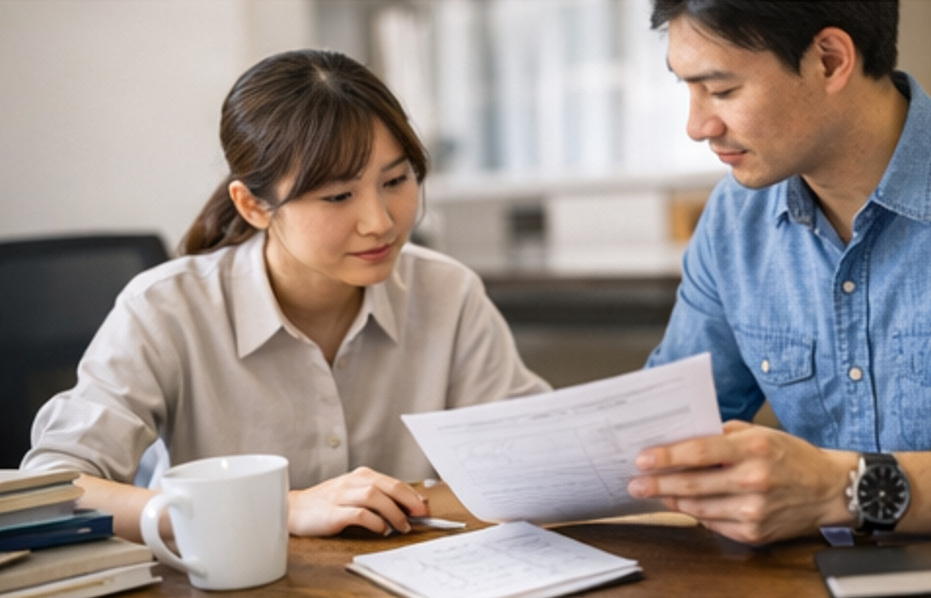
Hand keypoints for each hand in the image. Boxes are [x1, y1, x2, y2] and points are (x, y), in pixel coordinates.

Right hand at [287, 466, 428, 536]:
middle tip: (420, 514)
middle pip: (387, 485)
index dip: (411, 494)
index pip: (392, 482)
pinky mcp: (332, 512)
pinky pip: (358, 514)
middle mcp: (352, 482)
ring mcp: (341, 496)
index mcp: (360, 476)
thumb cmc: (326, 503)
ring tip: (402, 526)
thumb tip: (406, 507)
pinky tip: (381, 529)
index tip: (424, 507)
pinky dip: (374, 521)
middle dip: (408, 500)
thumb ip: (376, 497)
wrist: (293, 510)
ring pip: (374, 496)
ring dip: (393, 512)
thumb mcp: (353, 494)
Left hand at [627, 420, 856, 543]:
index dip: (667, 456)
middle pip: (693, 484)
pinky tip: (684, 505)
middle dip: (657, 484)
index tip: (642, 458)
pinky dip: (695, 514)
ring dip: (671, 500)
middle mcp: (754, 481)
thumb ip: (721, 434)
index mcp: (753, 449)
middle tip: (634, 482)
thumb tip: (681, 439)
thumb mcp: (760, 433)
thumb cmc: (792, 456)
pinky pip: (713, 524)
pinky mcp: (754, 533)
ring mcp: (754, 511)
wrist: (831, 489)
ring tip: (654, 492)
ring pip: (698, 508)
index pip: (700, 452)